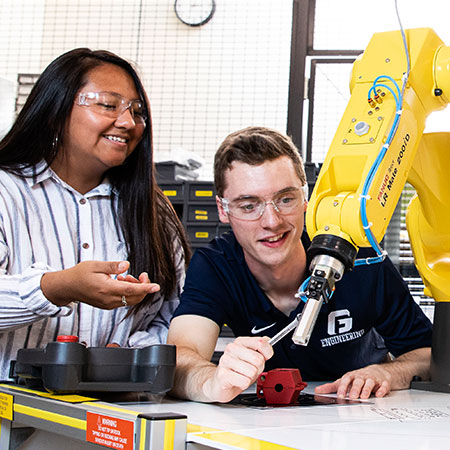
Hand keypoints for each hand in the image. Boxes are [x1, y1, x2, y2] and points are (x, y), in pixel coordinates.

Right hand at [41, 260, 159, 308]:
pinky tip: (121, 282)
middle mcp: (109, 299)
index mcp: (106, 289)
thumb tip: (127, 265)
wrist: (67, 287)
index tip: (156, 286)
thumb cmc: (79, 275)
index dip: (145, 288)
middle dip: (143, 286)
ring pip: (130, 300)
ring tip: (125, 276)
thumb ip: (113, 266)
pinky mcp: (107, 305)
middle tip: (141, 275)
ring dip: (135, 289)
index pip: (131, 290)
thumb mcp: (95, 265)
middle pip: (135, 297)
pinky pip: (124, 301)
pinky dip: (128, 292)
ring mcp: (108, 304)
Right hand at [204, 336, 272, 402]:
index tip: (263, 357)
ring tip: (242, 376)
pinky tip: (237, 381)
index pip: (261, 342)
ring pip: (252, 371)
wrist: (219, 384)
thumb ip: (261, 348)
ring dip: (250, 378)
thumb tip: (267, 340)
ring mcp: (226, 360)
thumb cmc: (237, 371)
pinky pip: (245, 381)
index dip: (267, 353)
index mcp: (240, 342)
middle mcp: (231, 349)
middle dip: (258, 369)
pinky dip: (244, 384)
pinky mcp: (223, 374)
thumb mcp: (252, 358)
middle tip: (249, 370)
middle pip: (258, 359)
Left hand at [314, 364, 393, 398]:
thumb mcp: (344, 381)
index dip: (343, 387)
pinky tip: (379, 394)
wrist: (377, 372)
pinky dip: (381, 390)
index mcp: (351, 376)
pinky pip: (383, 386)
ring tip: (363, 397)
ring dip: (366, 389)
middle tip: (352, 397)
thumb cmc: (358, 377)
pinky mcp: (382, 383)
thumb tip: (318, 390)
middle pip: (358, 381)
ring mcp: (372, 379)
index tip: (340, 395)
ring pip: (369, 383)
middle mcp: (361, 376)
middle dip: (355, 389)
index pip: (346, 379)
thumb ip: (331, 387)